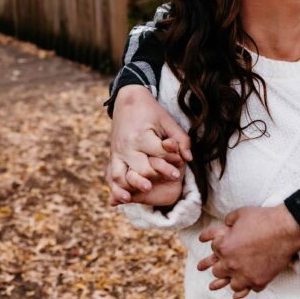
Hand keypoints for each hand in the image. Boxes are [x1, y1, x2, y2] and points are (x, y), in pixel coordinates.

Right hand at [106, 85, 191, 205]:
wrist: (127, 100)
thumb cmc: (151, 111)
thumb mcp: (168, 121)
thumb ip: (180, 139)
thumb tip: (189, 159)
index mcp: (141, 137)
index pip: (160, 155)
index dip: (173, 160)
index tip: (181, 166)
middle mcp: (127, 147)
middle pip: (143, 169)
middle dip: (159, 175)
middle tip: (175, 178)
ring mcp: (117, 153)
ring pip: (121, 176)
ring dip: (133, 187)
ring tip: (146, 191)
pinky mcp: (113, 156)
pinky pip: (111, 175)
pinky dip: (116, 188)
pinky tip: (124, 198)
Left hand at [197, 205, 299, 292]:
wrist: (286, 230)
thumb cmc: (263, 219)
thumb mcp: (241, 213)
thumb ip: (229, 220)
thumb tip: (225, 224)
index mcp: (223, 247)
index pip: (213, 250)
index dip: (217, 246)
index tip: (217, 247)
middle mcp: (230, 264)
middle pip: (217, 272)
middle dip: (219, 267)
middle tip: (218, 268)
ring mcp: (245, 275)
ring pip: (231, 285)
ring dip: (230, 282)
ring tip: (226, 284)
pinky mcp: (259, 281)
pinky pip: (249, 290)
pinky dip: (245, 290)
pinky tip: (241, 293)